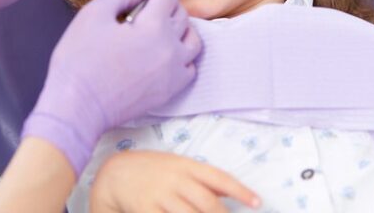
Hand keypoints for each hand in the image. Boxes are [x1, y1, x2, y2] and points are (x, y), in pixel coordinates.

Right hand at [22, 0, 202, 175]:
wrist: (78, 107)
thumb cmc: (79, 60)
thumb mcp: (92, 14)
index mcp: (153, 27)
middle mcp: (171, 48)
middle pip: (181, 15)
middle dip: (166, 2)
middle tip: (148, 2)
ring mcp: (174, 72)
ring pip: (193, 41)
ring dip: (181, 28)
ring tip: (163, 26)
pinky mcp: (170, 91)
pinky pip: (189, 67)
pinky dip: (183, 56)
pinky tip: (166, 53)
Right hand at [90, 151, 260, 212]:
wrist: (116, 174)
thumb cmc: (154, 170)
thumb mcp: (179, 165)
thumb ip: (204, 178)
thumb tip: (232, 192)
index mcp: (185, 165)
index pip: (218, 177)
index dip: (240, 191)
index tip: (257, 203)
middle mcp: (174, 179)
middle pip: (207, 203)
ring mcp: (160, 196)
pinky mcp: (146, 211)